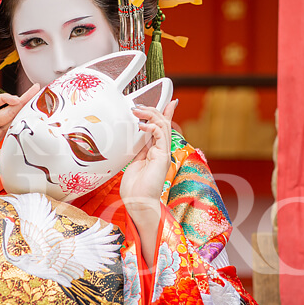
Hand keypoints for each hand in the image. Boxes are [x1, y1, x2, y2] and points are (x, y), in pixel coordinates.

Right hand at [0, 85, 40, 191]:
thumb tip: (28, 144)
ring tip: (16, 99)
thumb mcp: (0, 161)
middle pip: (8, 109)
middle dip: (22, 99)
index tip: (38, 103)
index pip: (15, 118)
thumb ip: (11, 149)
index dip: (25, 110)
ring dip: (5, 99)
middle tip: (34, 91)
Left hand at [120, 99, 177, 265]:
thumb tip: (137, 135)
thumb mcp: (134, 162)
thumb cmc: (135, 188)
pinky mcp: (162, 156)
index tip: (169, 102)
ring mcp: (164, 153)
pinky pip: (160, 134)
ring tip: (137, 111)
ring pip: (163, 125)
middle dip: (153, 110)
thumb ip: (138, 149)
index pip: (162, 128)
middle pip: (163, 123)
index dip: (166, 113)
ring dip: (150, 115)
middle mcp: (162, 150)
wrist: (138, 202)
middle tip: (138, 106)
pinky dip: (151, 127)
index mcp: (156, 151)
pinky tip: (141, 126)